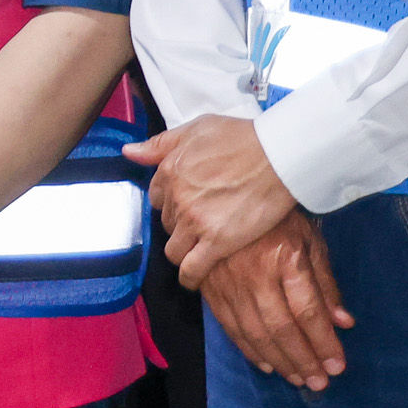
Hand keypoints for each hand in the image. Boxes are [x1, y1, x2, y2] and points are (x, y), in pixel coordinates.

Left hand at [129, 116, 303, 278]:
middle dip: (180, 225)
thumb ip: (160, 144)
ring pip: (174, 249)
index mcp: (170, 170)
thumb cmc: (243, 139)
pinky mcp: (217, 242)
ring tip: (198, 251)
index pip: (157, 198)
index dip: (171, 203)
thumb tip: (129, 152)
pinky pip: (191, 269)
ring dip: (183, 251)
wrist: (278, 156)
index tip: (185, 205)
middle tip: (201, 224)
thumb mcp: (197, 129)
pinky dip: (189, 277)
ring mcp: (195, 222)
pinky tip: (193, 278)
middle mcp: (178, 198)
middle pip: (168, 224)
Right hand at [196, 213, 353, 389]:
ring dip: (278, 360)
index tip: (337, 365)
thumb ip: (325, 281)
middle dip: (302, 360)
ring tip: (297, 379)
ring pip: (254, 332)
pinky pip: (230, 326)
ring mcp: (228, 281)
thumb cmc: (276, 215)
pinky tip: (266, 364)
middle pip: (281, 327)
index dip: (324, 342)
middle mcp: (255, 272)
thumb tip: (344, 322)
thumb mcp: (308, 238)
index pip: (308, 311)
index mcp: (284, 257)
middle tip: (319, 382)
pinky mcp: (209, 286)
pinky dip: (249, 349)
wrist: (222, 191)